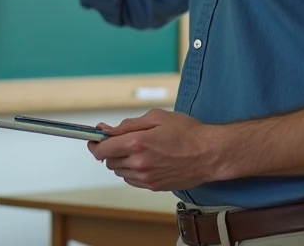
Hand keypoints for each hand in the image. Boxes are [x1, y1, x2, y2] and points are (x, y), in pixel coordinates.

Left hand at [87, 109, 221, 191]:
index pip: (103, 150)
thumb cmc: (187, 133)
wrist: (209, 154)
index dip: (95, 144)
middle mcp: (139, 163)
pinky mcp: (154, 186)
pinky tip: (143, 160)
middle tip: (119, 140)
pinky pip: (131, 180)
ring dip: (120, 161)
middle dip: (110, 150)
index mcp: (137, 143)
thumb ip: (128, 125)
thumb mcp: (156, 117)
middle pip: (109, 161)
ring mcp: (146, 178)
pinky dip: (131, 171)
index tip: (94, 139)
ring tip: (137, 149)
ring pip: (119, 171)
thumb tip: (107, 130)